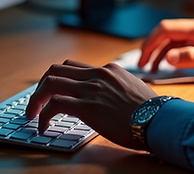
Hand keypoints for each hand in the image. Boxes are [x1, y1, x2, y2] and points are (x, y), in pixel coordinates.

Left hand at [25, 59, 157, 149]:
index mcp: (108, 70)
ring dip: (36, 98)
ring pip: (51, 82)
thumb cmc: (151, 112)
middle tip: (36, 101)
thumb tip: (106, 100)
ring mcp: (92, 89)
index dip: (57, 79)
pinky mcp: (88, 106)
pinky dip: (43, 114)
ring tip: (32, 114)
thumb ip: (116, 89)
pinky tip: (42, 126)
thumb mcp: (132, 91)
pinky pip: (54, 105)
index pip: (73, 67)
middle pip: (56, 69)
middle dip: (41, 85)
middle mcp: (98, 74)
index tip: (51, 92)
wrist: (160, 120)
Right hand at [138, 16, 193, 78]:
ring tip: (151, 68)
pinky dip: (170, 54)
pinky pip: (180, 45)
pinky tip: (166, 64)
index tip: (143, 58)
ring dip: (159, 52)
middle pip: (166, 33)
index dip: (151, 42)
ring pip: (171, 39)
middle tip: (142, 65)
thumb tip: (169, 57)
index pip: (166, 29)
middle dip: (151, 47)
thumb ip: (193, 58)